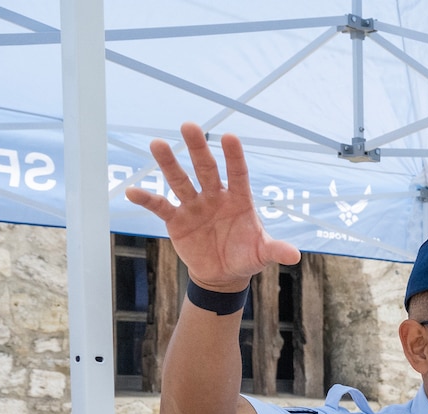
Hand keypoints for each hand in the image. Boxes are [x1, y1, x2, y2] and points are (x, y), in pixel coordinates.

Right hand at [124, 121, 298, 290]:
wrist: (223, 275)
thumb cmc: (245, 257)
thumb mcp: (261, 254)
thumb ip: (275, 250)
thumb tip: (295, 255)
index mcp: (239, 199)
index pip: (238, 173)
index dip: (234, 157)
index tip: (230, 137)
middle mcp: (215, 196)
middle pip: (205, 168)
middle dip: (198, 148)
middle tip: (189, 125)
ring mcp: (194, 205)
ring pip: (180, 180)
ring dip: (169, 163)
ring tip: (157, 144)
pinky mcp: (176, 219)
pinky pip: (160, 206)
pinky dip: (147, 199)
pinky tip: (132, 192)